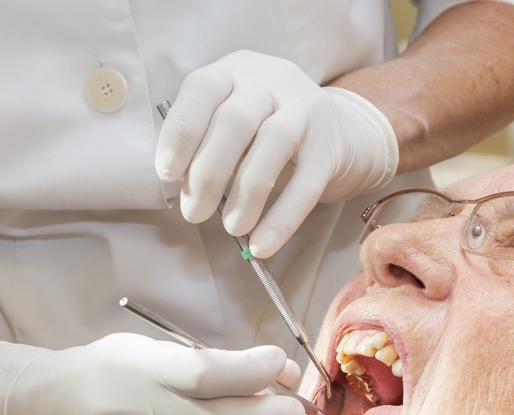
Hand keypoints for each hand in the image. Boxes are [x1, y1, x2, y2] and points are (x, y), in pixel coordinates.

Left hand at [157, 50, 398, 257]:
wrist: (346, 133)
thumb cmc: (270, 131)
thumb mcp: (237, 122)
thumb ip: (208, 142)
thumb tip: (182, 184)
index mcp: (236, 70)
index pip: (202, 89)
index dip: (181, 131)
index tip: (167, 173)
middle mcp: (271, 80)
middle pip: (235, 120)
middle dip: (208, 172)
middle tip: (193, 213)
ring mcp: (306, 110)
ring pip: (273, 145)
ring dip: (246, 194)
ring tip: (231, 228)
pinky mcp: (331, 147)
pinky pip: (306, 185)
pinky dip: (282, 218)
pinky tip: (263, 244)